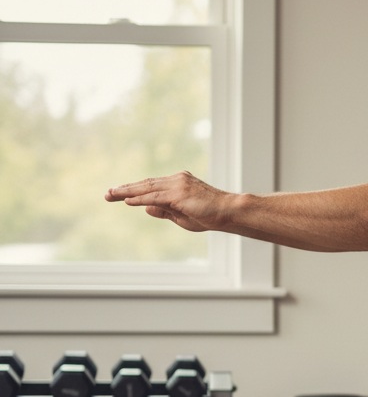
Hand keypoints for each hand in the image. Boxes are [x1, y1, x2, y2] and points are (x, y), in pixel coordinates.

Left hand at [105, 171, 229, 232]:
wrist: (229, 212)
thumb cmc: (211, 216)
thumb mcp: (183, 216)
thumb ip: (164, 211)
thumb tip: (145, 209)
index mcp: (179, 183)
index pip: (152, 185)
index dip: (134, 190)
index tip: (120, 194)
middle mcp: (177, 180)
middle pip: (146, 184)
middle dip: (125, 189)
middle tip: (108, 193)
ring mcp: (178, 184)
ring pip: (147, 188)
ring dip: (127, 192)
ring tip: (111, 195)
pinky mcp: (178, 193)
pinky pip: (154, 196)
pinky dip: (140, 198)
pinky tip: (127, 200)